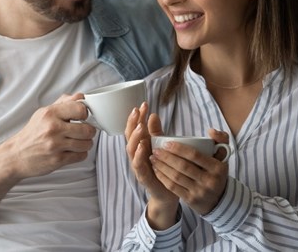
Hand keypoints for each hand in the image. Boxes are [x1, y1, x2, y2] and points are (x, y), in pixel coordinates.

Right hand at [2, 94, 96, 179]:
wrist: (16, 155)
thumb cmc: (32, 134)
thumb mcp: (44, 113)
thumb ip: (64, 103)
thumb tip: (80, 96)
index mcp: (50, 113)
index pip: (80, 109)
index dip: (85, 113)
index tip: (83, 117)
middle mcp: (52, 128)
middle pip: (87, 129)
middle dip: (89, 131)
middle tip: (84, 131)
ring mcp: (55, 145)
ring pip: (87, 144)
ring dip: (86, 143)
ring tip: (78, 141)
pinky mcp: (57, 160)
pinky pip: (81, 156)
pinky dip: (80, 153)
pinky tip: (73, 150)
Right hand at [125, 104, 178, 228]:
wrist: (168, 193)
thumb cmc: (163, 168)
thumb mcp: (161, 147)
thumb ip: (156, 132)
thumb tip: (153, 114)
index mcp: (140, 146)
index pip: (135, 128)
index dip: (137, 116)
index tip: (143, 104)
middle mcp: (136, 155)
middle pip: (129, 137)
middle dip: (132, 123)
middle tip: (137, 111)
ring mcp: (138, 166)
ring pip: (131, 150)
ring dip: (135, 137)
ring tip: (140, 126)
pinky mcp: (143, 177)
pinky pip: (138, 166)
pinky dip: (139, 156)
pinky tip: (142, 146)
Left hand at [151, 128, 229, 215]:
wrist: (219, 199)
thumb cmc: (217, 172)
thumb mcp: (223, 156)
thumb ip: (221, 138)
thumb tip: (210, 131)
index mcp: (217, 167)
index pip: (195, 155)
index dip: (179, 149)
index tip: (166, 143)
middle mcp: (209, 181)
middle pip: (183, 166)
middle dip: (166, 157)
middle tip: (156, 150)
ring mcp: (200, 192)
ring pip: (176, 177)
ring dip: (162, 166)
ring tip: (153, 158)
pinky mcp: (191, 200)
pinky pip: (173, 187)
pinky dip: (163, 177)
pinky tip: (156, 170)